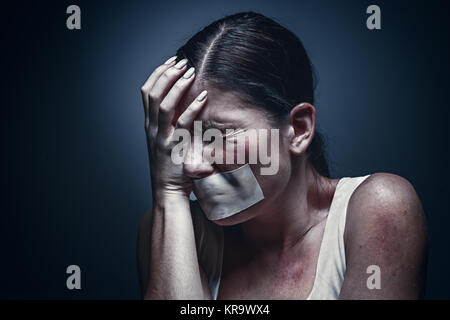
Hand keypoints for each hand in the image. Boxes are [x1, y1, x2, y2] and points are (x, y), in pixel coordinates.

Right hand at [140, 56, 207, 198]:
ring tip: (190, 72)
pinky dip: (192, 107)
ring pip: (164, 104)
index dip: (158, 74)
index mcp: (149, 125)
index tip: (171, 62)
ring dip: (177, 85)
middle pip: (153, 93)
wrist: (167, 191)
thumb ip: (168, 125)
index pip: (146, 92)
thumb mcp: (164, 142)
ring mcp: (161, 137)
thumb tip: (182, 105)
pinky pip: (182, 122)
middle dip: (167, 74)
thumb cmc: (170, 167)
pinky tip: (203, 96)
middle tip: (182, 62)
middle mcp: (152, 128)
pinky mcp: (173, 147)